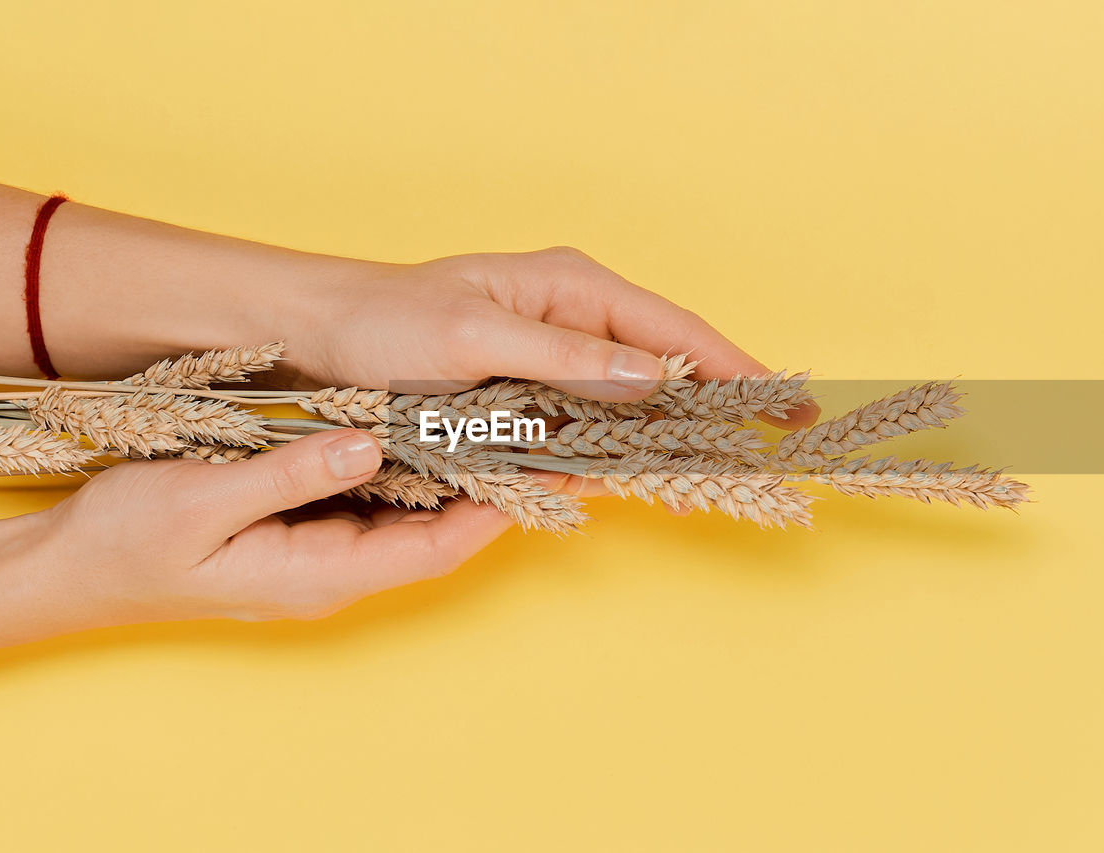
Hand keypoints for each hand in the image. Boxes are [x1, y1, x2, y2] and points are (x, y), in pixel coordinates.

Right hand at [0, 429, 512, 656]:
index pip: (433, 548)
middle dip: (490, 490)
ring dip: (452, 476)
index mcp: (320, 574)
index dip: (491, 510)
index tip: (540, 467)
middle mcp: (333, 572)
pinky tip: (423, 428)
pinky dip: (404, 469)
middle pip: (435, 533)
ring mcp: (319, 554)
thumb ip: (289, 474)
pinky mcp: (301, 532)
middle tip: (541, 434)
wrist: (71, 566)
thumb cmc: (128, 542)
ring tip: (503, 424)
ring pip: (408, 516)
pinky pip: (371, 503)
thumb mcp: (203, 500)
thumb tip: (367, 444)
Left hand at [263, 246, 819, 427]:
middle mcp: (573, 320)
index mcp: (572, 287)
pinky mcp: (527, 399)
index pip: (674, 330)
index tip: (784, 407)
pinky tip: (634, 480)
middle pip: (665, 369)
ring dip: (666, 442)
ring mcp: (552, 362)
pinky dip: (612, 455)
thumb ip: (563, 355)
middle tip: (757, 461)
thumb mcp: (473, 332)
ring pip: (630, 406)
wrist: (319, 339)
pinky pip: (585, 429)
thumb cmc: (385, 320)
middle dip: (712, 413)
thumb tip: (649, 378)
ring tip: (707, 482)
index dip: (734, 369)